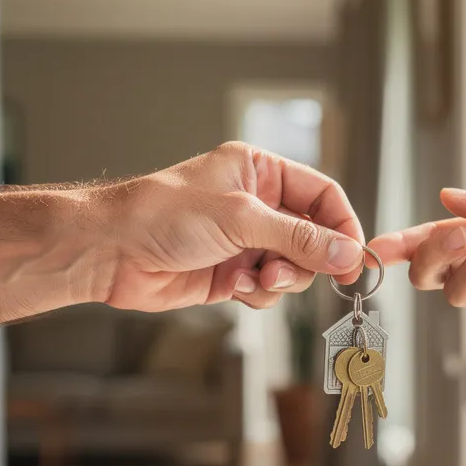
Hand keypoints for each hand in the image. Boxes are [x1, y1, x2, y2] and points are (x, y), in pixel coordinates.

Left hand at [96, 141, 365, 311]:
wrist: (111, 252)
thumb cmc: (163, 215)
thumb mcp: (241, 219)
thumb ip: (300, 238)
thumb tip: (347, 253)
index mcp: (259, 172)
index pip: (322, 195)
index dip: (342, 225)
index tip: (354, 257)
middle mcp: (256, 205)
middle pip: (313, 237)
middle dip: (307, 259)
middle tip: (293, 271)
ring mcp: (244, 241)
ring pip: (293, 268)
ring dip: (281, 279)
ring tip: (254, 278)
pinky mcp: (231, 274)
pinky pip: (268, 289)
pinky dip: (259, 293)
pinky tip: (234, 287)